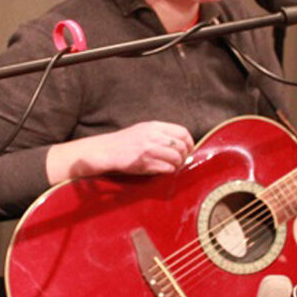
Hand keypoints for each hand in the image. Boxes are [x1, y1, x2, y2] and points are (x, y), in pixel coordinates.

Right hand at [46, 121, 193, 183]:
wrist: (106, 151)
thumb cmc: (125, 142)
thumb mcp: (144, 130)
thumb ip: (161, 133)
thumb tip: (181, 142)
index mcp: (154, 126)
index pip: (182, 132)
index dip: (189, 142)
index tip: (188, 149)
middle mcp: (154, 136)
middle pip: (182, 146)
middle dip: (184, 155)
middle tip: (180, 161)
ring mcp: (149, 150)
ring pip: (176, 158)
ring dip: (177, 164)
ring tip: (172, 166)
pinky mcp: (145, 163)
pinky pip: (167, 168)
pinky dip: (168, 171)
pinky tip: (163, 170)